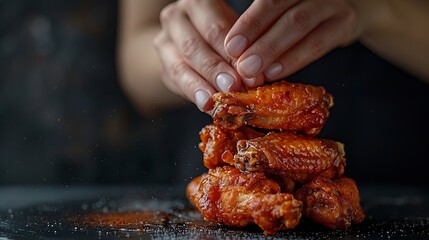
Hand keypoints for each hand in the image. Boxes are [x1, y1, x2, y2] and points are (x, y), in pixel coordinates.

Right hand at [154, 0, 243, 111]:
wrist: (192, 41)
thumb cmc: (224, 36)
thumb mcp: (235, 35)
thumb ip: (242, 51)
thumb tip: (259, 76)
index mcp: (199, 2)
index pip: (215, 28)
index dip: (232, 54)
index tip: (251, 75)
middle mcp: (176, 16)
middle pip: (194, 46)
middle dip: (215, 70)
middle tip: (234, 87)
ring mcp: (164, 39)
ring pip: (180, 66)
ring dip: (201, 86)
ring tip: (216, 102)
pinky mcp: (161, 62)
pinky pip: (175, 80)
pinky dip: (192, 93)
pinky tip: (205, 105)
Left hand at [224, 0, 364, 83]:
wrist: (354, 6)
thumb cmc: (305, 8)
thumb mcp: (284, 6)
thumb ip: (264, 21)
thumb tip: (234, 51)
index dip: (249, 23)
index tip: (231, 46)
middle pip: (279, 6)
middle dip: (256, 37)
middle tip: (240, 64)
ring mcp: (332, 1)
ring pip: (298, 23)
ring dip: (272, 50)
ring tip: (252, 70)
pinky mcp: (346, 22)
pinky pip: (318, 43)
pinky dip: (294, 59)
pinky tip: (276, 72)